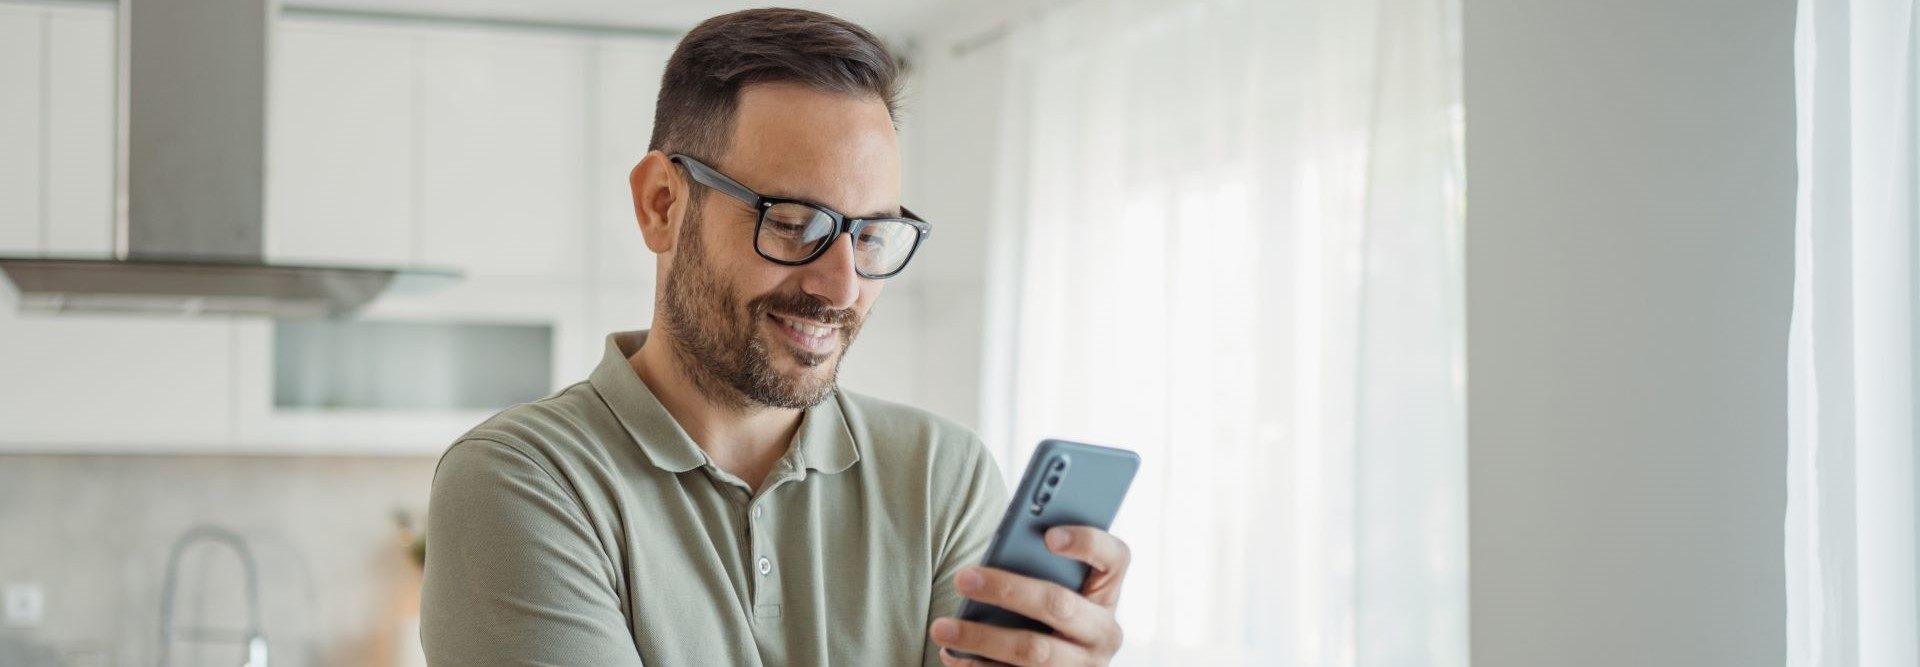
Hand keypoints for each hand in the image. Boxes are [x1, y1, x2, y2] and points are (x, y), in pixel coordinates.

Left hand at [929, 526, 1130, 665]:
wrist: (1062, 665)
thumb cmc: (1047, 612)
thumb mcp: (1058, 588)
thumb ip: (1039, 567)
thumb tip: (996, 556)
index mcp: (1106, 593)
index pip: (1114, 558)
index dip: (1087, 542)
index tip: (1049, 535)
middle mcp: (1103, 632)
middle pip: (1059, 604)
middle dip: (1008, 590)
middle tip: (963, 578)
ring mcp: (1083, 666)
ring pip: (1033, 650)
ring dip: (982, 638)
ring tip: (942, 627)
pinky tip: (953, 653)